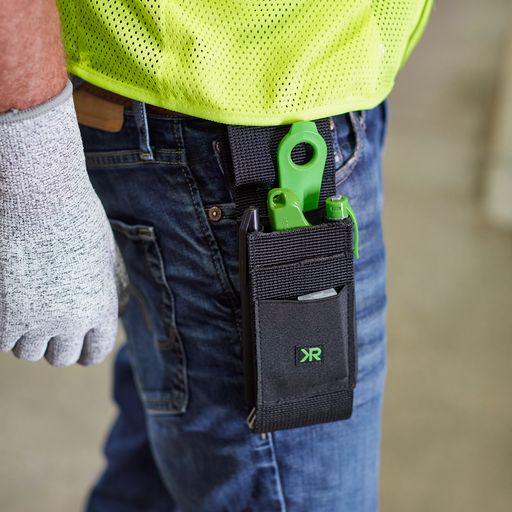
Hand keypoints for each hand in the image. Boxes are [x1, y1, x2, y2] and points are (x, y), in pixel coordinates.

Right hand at [0, 81, 120, 366]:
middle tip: (48, 322)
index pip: (95, 352)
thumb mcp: (106, 255)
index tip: (78, 345)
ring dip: (26, 335)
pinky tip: (8, 302)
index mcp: (100, 309)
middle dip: (56, 344)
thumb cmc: (75, 219)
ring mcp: (33, 322)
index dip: (86, 350)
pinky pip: (0, 341)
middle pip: (61, 358)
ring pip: (28, 351)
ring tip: (27, 304)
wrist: (37, 197)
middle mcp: (70, 322)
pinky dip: (3, 327)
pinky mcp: (1, 317)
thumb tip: (117, 312)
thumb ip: (111, 290)